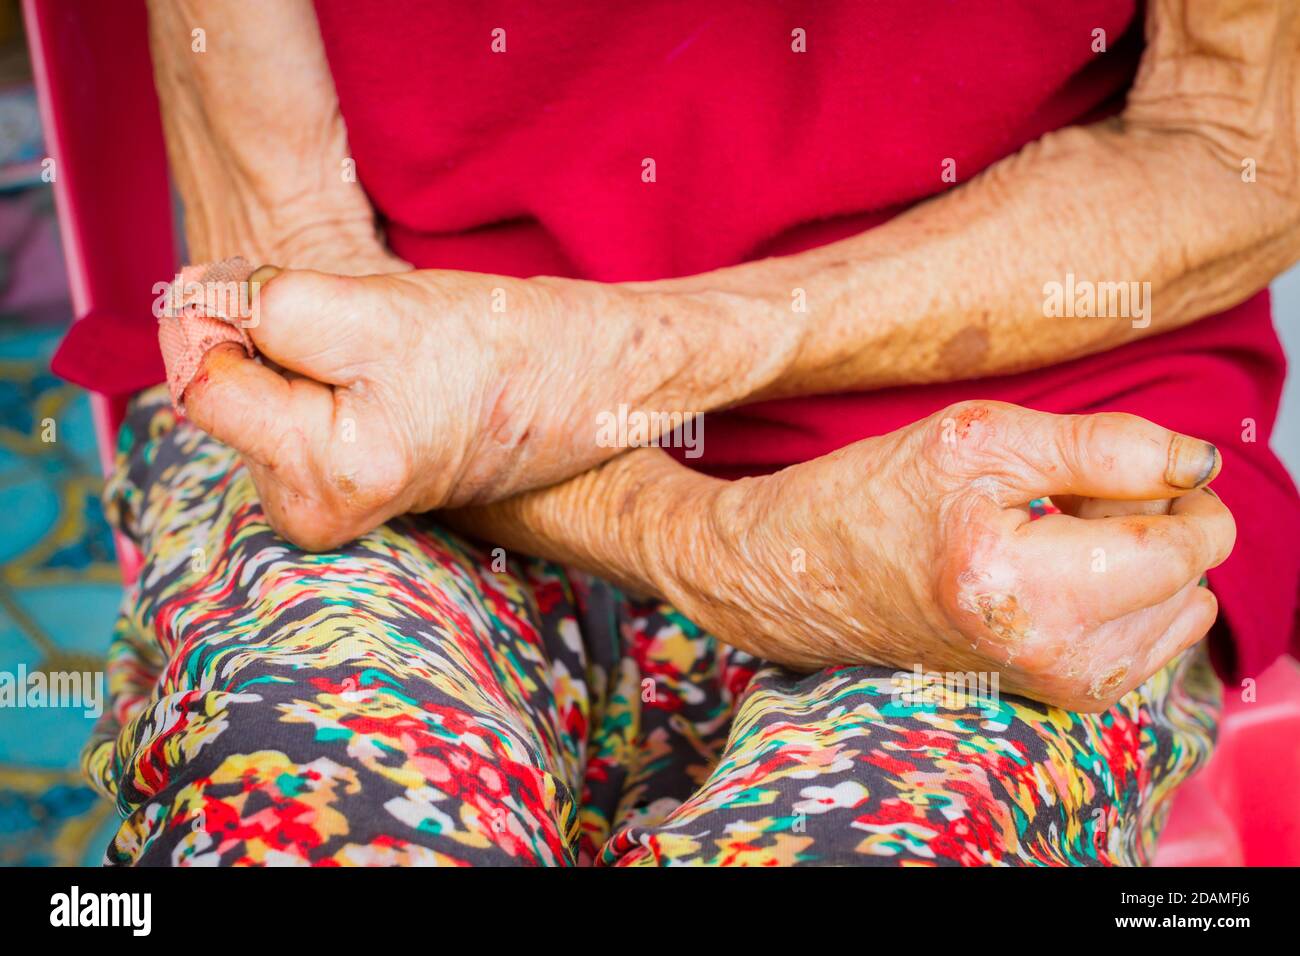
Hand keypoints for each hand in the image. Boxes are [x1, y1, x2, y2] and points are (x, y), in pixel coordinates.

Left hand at [183, 265, 676, 548]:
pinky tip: (373, 379)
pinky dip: (310, 378)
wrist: (576, 381)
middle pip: (223, 394)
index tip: (292, 295)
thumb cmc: (497, 345)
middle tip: (357, 336)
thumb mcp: (373, 311)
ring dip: (292, 358)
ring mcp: (327, 509)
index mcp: (325, 479)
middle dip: (268, 342)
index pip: (203, 382)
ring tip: (377, 361)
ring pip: (253, 399)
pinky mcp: (338, 493)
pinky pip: (282, 415)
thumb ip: (261, 306)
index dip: (226, 315)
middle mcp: (315, 515)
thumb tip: (188, 307)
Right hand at [654, 401, 1233, 711]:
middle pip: (1189, 577)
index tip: (1119, 466)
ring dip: (1137, 560)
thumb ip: (1107, 448)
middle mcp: (1049, 656)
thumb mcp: (982, 439)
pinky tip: (1056, 568)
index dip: (1176, 489)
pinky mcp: (1057, 695)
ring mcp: (1055, 687)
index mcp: (1024, 589)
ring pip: (1179, 609)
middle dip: (1150, 524)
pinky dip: (1122, 593)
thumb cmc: (873, 497)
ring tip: (1054, 534)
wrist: (802, 576)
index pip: (1183, 547)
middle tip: (1067, 497)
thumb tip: (1200, 464)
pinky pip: (1148, 636)